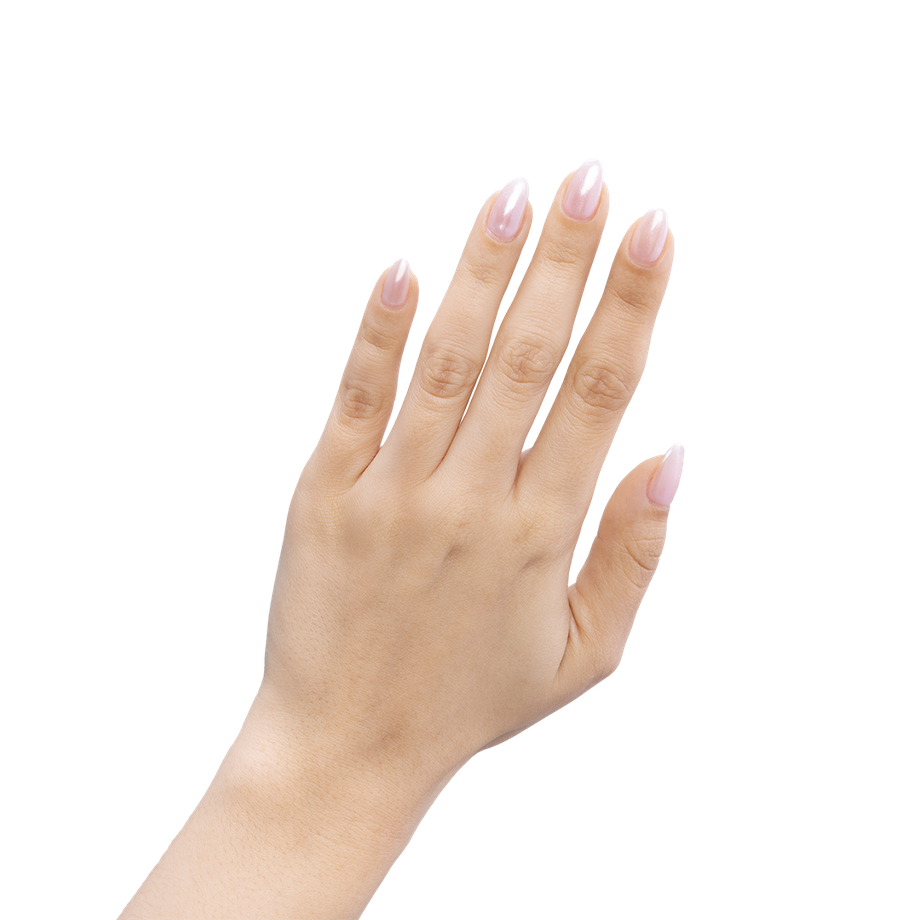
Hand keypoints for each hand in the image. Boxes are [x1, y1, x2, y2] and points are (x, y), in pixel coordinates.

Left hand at [263, 158, 680, 780]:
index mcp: (541, 532)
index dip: (631, 306)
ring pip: (448, 360)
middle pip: (529, 356)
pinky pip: (356, 397)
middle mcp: (471, 498)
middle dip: (565, 261)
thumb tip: (673, 455)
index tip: (652, 232)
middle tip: (589, 179)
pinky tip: (405, 269)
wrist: (349, 745)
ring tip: (514, 195)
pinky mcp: (324, 492)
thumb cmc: (473, 699)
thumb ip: (635, 553)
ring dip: (483, 272)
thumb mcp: (586, 655)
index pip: (598, 393)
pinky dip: (381, 332)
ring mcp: (392, 491)